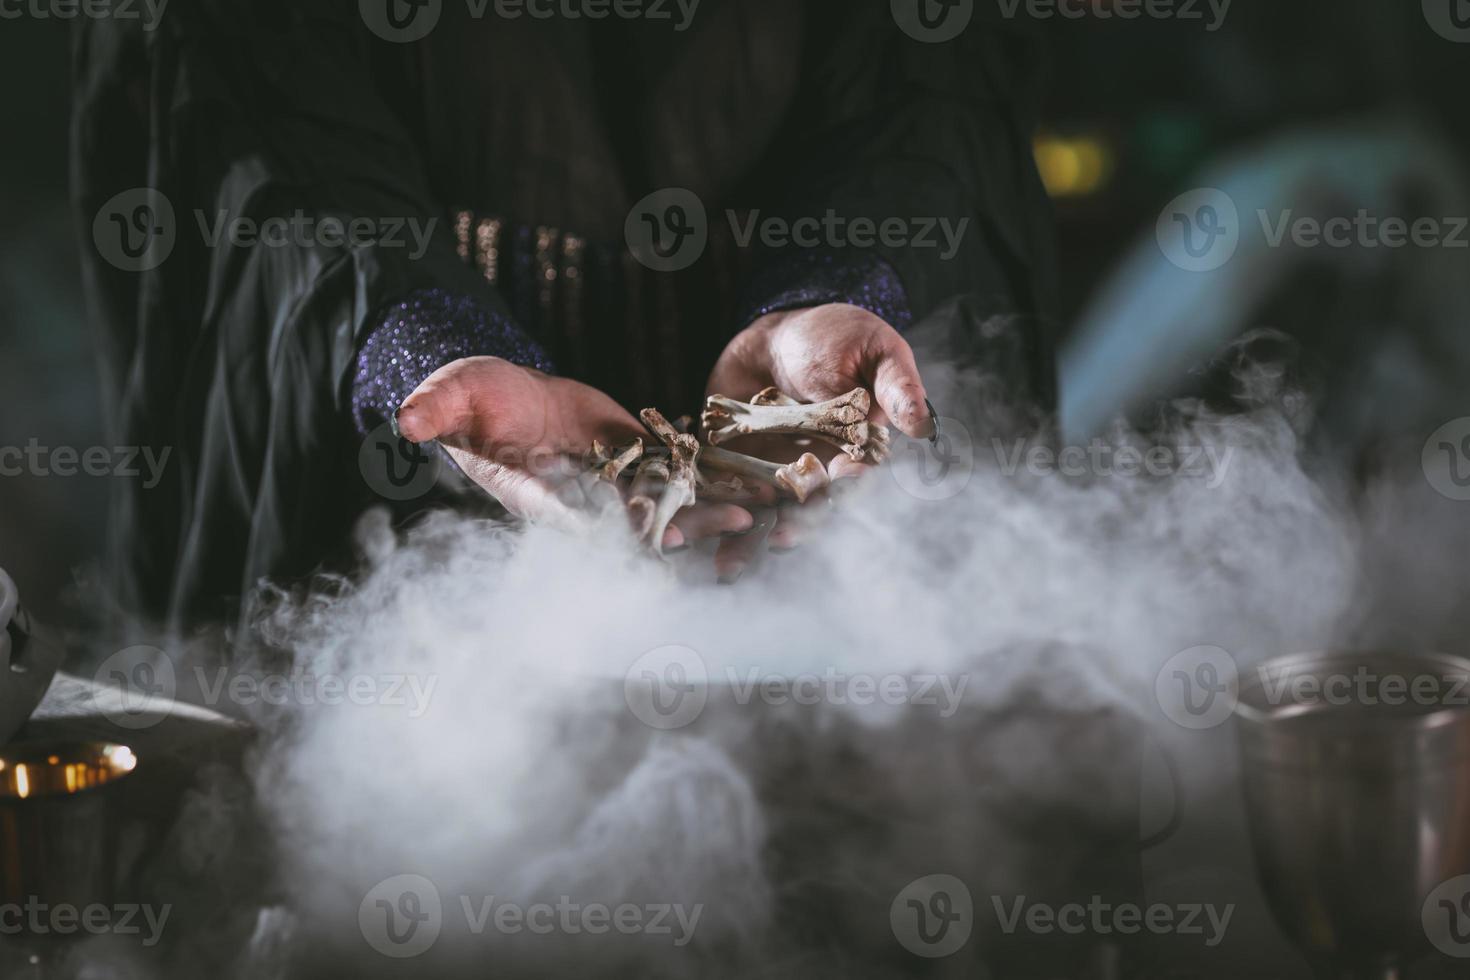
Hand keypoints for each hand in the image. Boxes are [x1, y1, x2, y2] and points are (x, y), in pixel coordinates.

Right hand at [395, 357, 752, 547]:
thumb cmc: (473, 398)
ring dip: (706, 511)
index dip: (605, 525)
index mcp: (536, 494)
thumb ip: (436, 407)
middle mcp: (581, 499)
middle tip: (719, 530)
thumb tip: (404, 419)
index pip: (571, 516)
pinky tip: (754, 480)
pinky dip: (712, 478)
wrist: (504, 391)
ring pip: (665, 504)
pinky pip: (678, 473)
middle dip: (676, 529)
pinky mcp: (637, 459)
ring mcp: (613, 483)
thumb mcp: (454, 395)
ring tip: (752, 513)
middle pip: (632, 523)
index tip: (640, 532)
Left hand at [703, 303, 933, 574]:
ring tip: (731, 565)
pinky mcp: (739, 471)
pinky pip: (727, 498)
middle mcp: (820, 473)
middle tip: (782, 539)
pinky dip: (713, 518)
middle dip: (796, 526)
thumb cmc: (838, 337)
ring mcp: (778, 477)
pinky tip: (697, 537)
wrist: (777, 334)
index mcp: (859, 452)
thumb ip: (896, 386)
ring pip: (767, 516)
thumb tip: (923, 425)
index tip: (837, 484)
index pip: (856, 477)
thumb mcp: (875, 352)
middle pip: (810, 509)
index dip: (847, 486)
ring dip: (751, 542)